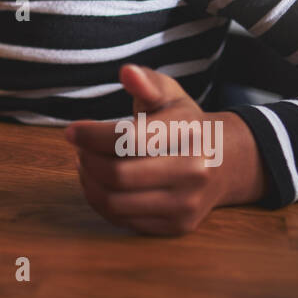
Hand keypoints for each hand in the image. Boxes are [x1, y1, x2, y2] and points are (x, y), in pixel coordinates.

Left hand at [64, 64, 266, 234]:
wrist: (225, 162)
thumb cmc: (185, 123)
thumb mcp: (170, 96)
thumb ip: (147, 82)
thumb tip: (127, 72)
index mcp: (190, 133)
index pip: (128, 139)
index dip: (91, 135)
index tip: (72, 130)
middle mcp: (194, 171)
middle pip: (118, 174)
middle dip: (87, 160)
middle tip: (79, 149)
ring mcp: (187, 203)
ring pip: (116, 203)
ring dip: (89, 183)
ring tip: (85, 164)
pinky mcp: (179, 225)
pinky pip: (124, 220)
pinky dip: (102, 202)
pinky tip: (100, 183)